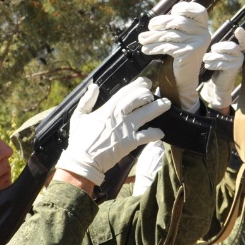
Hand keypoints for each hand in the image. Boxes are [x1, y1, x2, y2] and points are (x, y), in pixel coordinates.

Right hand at [56, 78, 170, 186]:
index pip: (125, 91)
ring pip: (146, 113)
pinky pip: (147, 135)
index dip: (137, 85)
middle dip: (148, 93)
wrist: (83, 161)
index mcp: (107, 109)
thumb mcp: (78, 116)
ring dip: (158, 107)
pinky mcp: (130, 142)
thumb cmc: (79, 140)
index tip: (146, 82)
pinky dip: (155, 133)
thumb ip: (86, 100)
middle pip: (138, 98)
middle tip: (154, 94)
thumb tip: (93, 86)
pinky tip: (161, 132)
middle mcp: (119, 116)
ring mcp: (126, 129)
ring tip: (166, 104)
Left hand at [137, 2, 209, 110]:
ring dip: (152, 37)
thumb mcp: (180, 38)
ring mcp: (197, 43)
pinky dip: (154, 47)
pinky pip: (167, 46)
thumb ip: (174, 27)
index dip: (184, 8)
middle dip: (160, 23)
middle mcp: (203, 34)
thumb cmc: (179, 57)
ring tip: (142, 39)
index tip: (172, 12)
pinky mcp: (189, 53)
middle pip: (178, 21)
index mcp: (203, 27)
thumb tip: (154, 21)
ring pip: (170, 35)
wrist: (183, 81)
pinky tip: (145, 49)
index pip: (198, 10)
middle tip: (149, 28)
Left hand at [199, 27, 244, 110]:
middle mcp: (240, 54)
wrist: (218, 83)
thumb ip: (218, 47)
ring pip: (222, 55)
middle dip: (217, 48)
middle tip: (209, 54)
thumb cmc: (216, 67)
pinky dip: (213, 64)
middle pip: (229, 46)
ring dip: (211, 58)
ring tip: (206, 61)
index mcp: (237, 49)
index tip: (238, 30)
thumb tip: (213, 44)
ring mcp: (238, 62)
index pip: (243, 41)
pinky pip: (221, 63)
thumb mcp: (217, 55)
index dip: (242, 36)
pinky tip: (209, 66)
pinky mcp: (234, 68)